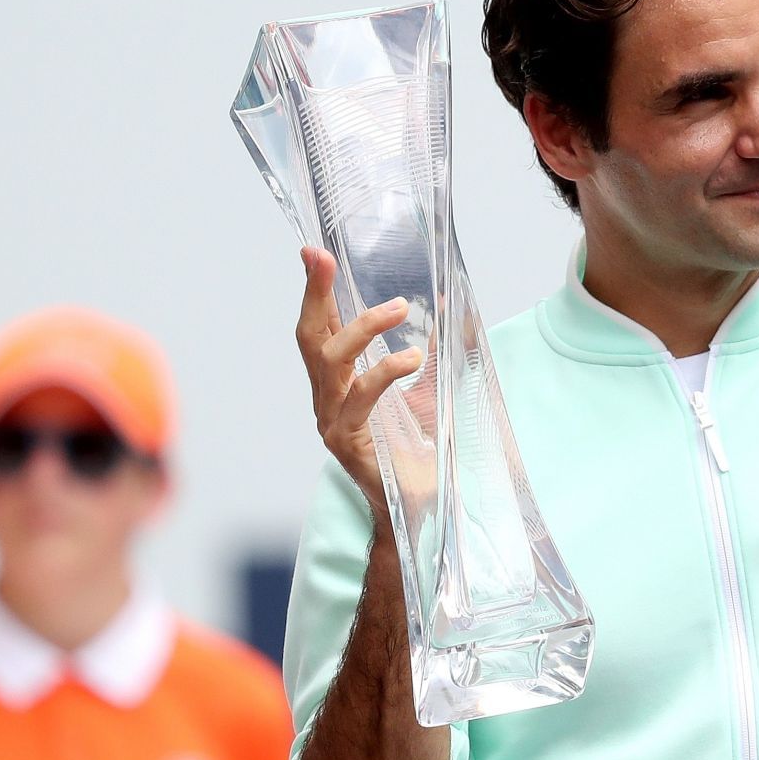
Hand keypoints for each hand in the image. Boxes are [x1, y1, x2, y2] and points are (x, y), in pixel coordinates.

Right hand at [295, 245, 424, 521]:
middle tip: (323, 258)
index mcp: (339, 382)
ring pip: (330, 361)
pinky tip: (413, 359)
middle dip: (315, 293)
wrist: (420, 508)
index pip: (320, 327)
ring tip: (399, 308)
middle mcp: (327, 398)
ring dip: (363, 328)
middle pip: (310, 337)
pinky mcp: (347, 441)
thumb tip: (448, 303)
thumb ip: (435, 349)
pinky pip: (360, 397)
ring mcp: (331, 420)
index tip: (314, 251)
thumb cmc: (419, 450)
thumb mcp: (430, 389)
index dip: (315, 289)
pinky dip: (386, 372)